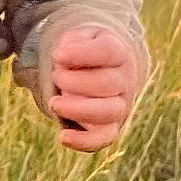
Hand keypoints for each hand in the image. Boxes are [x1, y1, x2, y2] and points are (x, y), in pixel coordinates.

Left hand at [48, 26, 139, 152]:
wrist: (97, 70)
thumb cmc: (83, 52)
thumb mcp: (77, 38)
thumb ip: (71, 43)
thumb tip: (62, 58)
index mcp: (119, 53)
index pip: (108, 51)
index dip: (81, 54)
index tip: (57, 56)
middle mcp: (125, 80)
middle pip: (107, 84)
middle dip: (75, 82)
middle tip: (56, 76)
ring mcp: (121, 106)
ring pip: (108, 112)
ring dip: (78, 109)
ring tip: (54, 103)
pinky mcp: (110, 127)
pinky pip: (103, 139)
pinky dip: (84, 141)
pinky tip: (63, 137)